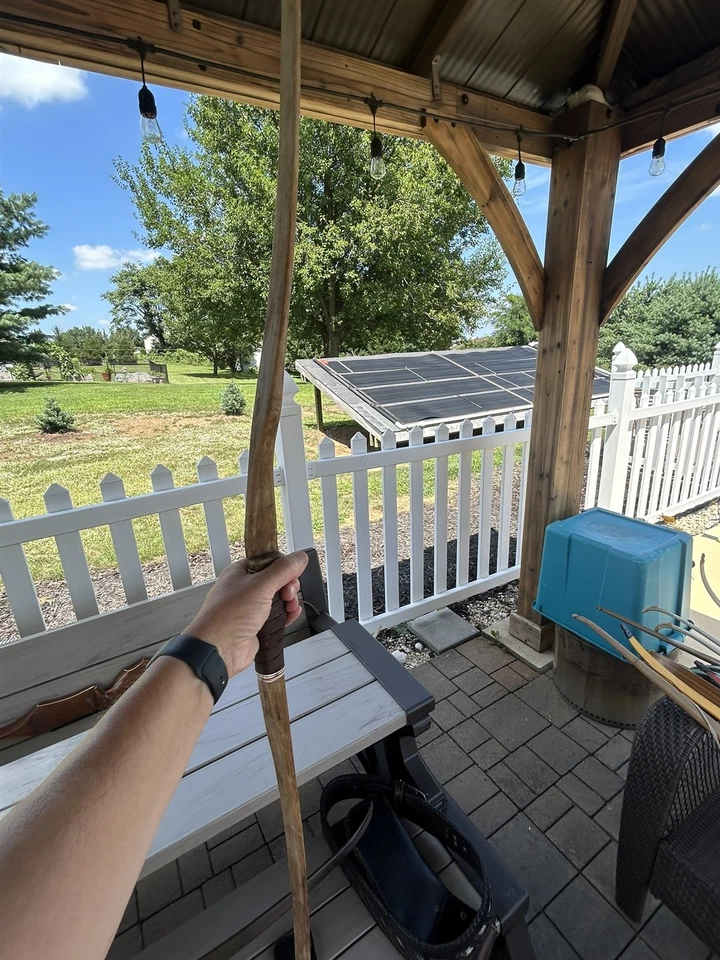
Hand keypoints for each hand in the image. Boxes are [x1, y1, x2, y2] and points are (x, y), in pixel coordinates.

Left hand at [184, 551, 308, 676]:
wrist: (219, 650)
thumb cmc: (229, 616)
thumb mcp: (261, 585)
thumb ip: (283, 570)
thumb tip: (299, 557)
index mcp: (240, 572)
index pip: (268, 561)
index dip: (283, 567)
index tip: (292, 574)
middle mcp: (244, 588)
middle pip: (276, 580)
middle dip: (288, 586)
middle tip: (288, 593)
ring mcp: (249, 607)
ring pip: (278, 598)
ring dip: (289, 602)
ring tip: (290, 607)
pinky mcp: (255, 624)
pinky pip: (276, 615)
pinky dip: (286, 615)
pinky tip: (290, 616)